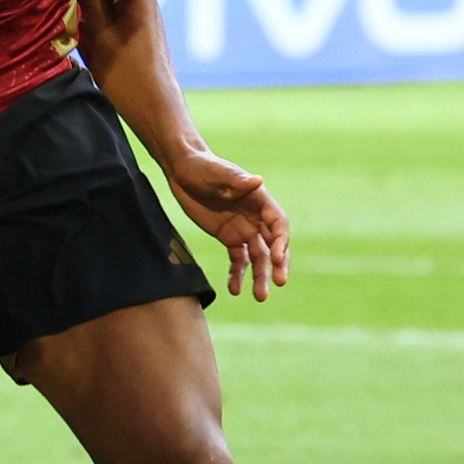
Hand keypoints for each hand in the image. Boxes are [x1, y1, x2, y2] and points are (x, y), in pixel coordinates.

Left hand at [163, 145, 289, 299]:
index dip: (281, 242)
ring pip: (257, 257)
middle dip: (277, 265)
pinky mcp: (228, 238)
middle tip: (279, 283)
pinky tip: (235, 290)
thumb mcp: (217, 173)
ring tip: (259, 297)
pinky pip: (237, 260)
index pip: (278, 224)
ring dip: (259, 276)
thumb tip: (258, 180)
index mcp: (260, 200)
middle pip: (273, 245)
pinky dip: (237, 275)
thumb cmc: (202, 166)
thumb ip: (237, 180)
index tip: (277, 259)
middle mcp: (256, 217)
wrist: (182, 171)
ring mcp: (244, 229)